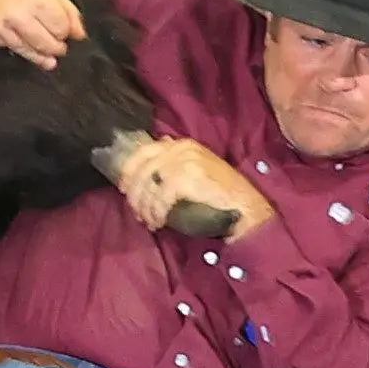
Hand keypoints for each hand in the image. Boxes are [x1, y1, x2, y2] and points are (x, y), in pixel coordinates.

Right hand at [0, 0, 86, 69]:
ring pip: (25, 51)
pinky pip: (4, 46)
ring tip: (47, 59)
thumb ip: (66, 9)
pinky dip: (13, 45)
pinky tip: (18, 41)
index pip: (60, 28)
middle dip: (55, 49)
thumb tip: (81, 35)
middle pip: (44, 44)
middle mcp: (17, 14)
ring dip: (38, 55)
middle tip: (58, 49)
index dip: (65, 33)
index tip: (64, 33)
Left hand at [116, 136, 276, 240]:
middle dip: (135, 194)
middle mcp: (181, 148)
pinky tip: (159, 222)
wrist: (245, 206)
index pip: (144, 151)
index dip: (129, 170)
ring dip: (145, 208)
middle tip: (137, 212)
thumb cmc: (220, 194)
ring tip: (150, 221)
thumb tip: (145, 175)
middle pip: (142, 170)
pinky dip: (156, 213)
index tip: (123, 187)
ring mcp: (184, 161)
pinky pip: (159, 198)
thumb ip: (173, 167)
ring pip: (148, 185)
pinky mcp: (186, 178)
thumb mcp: (196, 171)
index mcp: (182, 144)